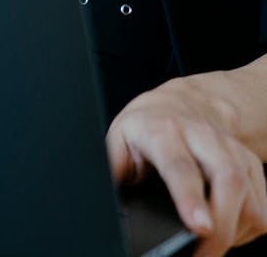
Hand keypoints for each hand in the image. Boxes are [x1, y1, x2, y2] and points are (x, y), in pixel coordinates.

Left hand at [106, 72, 266, 254]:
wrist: (183, 103)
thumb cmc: (147, 127)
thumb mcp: (118, 140)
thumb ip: (111, 170)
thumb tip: (95, 201)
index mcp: (162, 129)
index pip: (179, 164)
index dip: (190, 197)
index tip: (198, 227)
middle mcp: (202, 136)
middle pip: (226, 179)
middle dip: (223, 226)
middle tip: (205, 255)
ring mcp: (230, 150)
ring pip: (249, 196)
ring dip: (234, 233)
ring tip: (208, 250)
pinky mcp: (250, 166)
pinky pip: (261, 208)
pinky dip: (246, 230)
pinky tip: (225, 231)